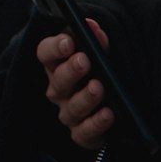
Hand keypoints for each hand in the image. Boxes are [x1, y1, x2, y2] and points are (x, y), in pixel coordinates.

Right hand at [37, 22, 115, 147]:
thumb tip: (92, 27)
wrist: (115, 100)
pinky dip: (96, 124)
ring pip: (72, 108)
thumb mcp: (99, 50)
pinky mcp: (82, 134)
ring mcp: (69, 113)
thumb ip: (96, 38)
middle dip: (71, 70)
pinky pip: (85, 133)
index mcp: (57, 63)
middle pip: (58, 81)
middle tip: (84, 61)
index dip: (55, 47)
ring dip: (85, 98)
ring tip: (98, 87)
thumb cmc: (101, 67)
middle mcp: (58, 90)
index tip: (69, 41)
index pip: (46, 53)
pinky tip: (108, 114)